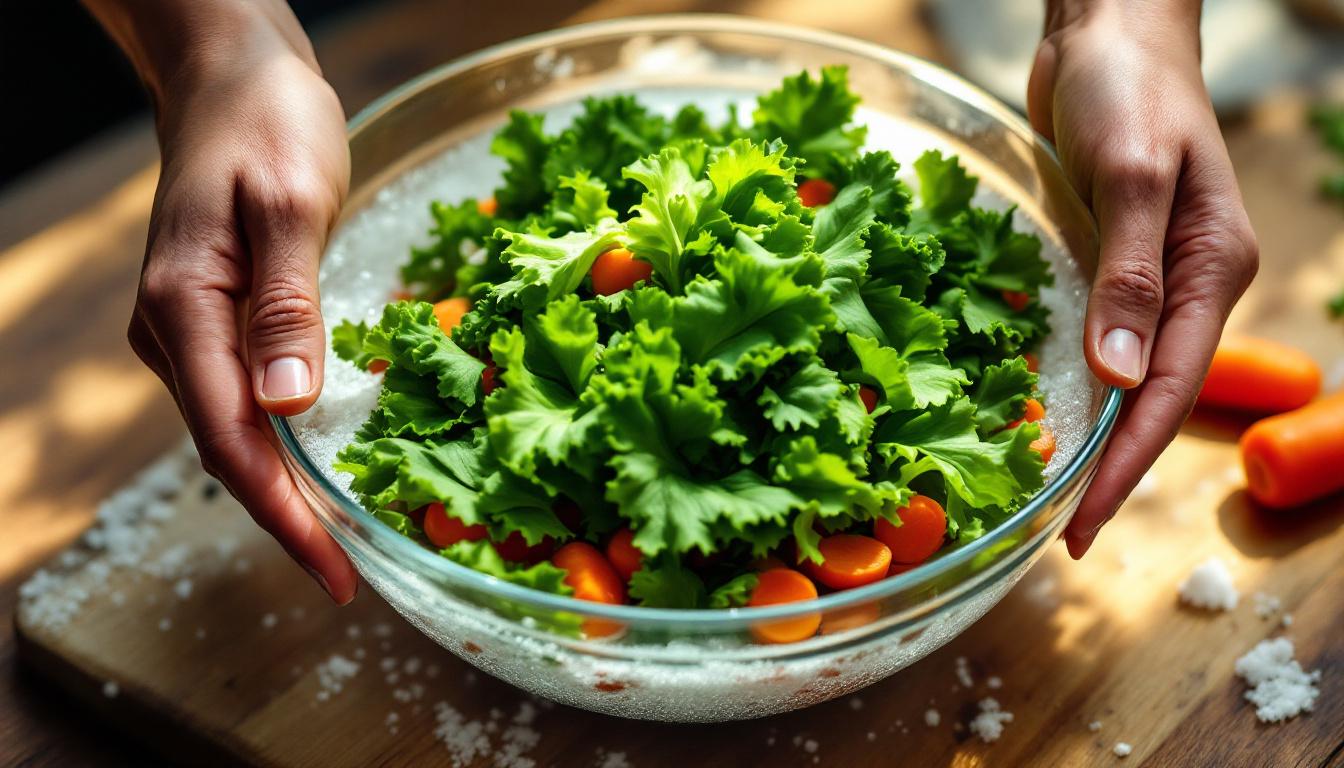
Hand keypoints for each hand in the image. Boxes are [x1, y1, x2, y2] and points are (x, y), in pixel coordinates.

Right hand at [110, 2, 357, 600]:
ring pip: (236, 430)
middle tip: (353, 573)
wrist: (230, 78)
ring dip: (288, 486)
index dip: (283, 515)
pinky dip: (285, 442)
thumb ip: (288, 304)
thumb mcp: (292, 201)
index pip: (232, 439)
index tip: (334, 571)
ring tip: (349, 535)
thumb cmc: (266, 123)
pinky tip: (324, 463)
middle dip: (289, 518)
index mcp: (186, 307)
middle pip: (230, 449)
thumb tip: (287, 406)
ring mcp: (189, 329)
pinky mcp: (215, 320)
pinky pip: (245, 398)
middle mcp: (174, 331)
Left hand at [1027, 1, 1257, 556]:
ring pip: (1127, 376)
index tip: (1079, 526)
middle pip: (1151, 398)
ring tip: (1050, 493)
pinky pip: (1100, 339)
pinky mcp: (1113, 260)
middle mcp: (1189, 284)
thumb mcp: (1134, 175)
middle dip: (1110, 468)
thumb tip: (1117, 377)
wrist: (1110, 29)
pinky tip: (1050, 412)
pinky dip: (1077, 383)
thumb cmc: (1132, 88)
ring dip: (1094, 435)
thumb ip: (1130, 275)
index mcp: (1213, 271)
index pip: (1167, 392)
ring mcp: (1151, 275)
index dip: (1125, 465)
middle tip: (1058, 532)